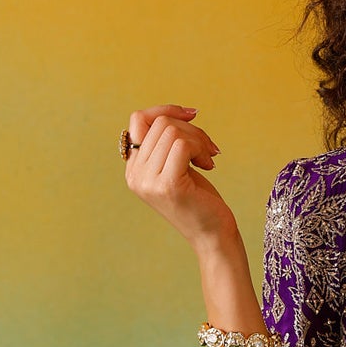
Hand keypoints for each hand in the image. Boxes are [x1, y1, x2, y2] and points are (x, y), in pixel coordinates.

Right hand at [124, 105, 237, 249]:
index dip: (165, 110)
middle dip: (191, 130)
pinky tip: (208, 166)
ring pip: (172, 131)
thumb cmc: (199, 200)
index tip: (192, 116)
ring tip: (208, 160)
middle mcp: (135, 175)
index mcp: (133, 169)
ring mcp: (148, 181)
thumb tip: (177, 112)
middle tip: (208, 149)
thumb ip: (166, 144)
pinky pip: (182, 145)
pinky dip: (200, 149)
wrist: (212, 235)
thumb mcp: (177, 166)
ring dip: (199, 140)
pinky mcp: (168, 185)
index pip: (138, 119)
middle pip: (160, 123)